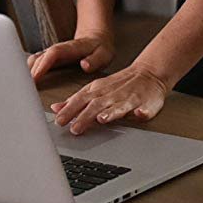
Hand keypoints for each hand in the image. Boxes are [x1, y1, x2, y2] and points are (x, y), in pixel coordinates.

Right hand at [28, 33, 114, 83]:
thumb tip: (84, 65)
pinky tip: (27, 84)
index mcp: (70, 48)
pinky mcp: (50, 58)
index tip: (34, 78)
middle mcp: (57, 49)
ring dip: (27, 72)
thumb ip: (95, 60)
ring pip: (34, 60)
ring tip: (23, 90)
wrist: (95, 37)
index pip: (52, 54)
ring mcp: (52, 53)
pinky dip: (29, 72)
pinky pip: (36, 63)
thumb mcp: (104, 54)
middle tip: (24, 90)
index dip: (42, 65)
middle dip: (29, 72)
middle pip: (38, 58)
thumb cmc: (100, 48)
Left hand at [50, 61, 169, 134]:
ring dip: (110, 113)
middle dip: (84, 116)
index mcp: (97, 90)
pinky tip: (138, 115)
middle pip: (96, 105)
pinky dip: (141, 112)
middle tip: (74, 129)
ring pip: (118, 106)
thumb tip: (56, 108)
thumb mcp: (94, 90)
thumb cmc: (117, 85)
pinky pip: (144, 108)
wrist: (146, 74)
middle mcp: (110, 94)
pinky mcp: (145, 104)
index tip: (58, 120)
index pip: (80, 99)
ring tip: (101, 120)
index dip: (69, 109)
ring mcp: (128, 99)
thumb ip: (75, 100)